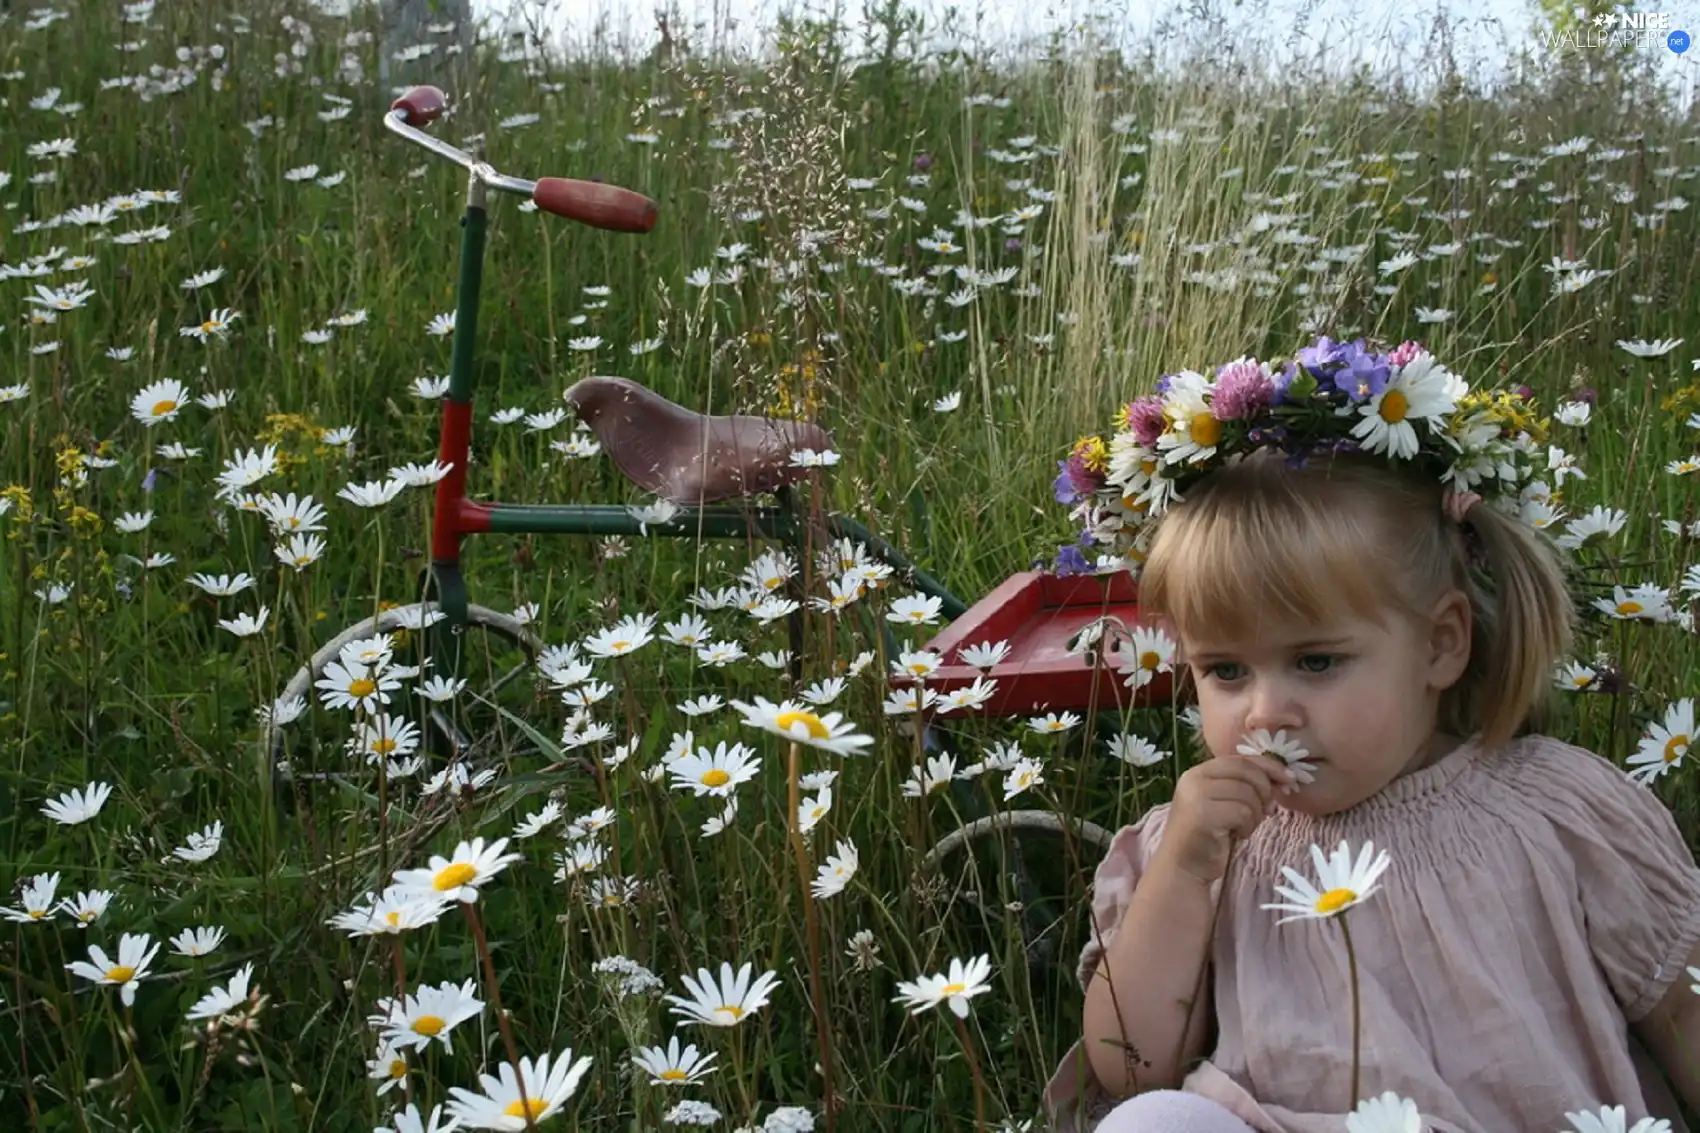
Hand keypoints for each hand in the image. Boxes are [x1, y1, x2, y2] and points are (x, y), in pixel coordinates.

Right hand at [1156, 754, 1296, 886]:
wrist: (1183, 867)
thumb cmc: (1208, 837)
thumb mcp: (1225, 803)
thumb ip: (1244, 786)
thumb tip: (1281, 778)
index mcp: (1199, 772)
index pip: (1241, 759)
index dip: (1268, 766)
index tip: (1289, 778)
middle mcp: (1195, 778)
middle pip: (1247, 773)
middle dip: (1264, 793)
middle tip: (1263, 812)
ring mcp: (1197, 795)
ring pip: (1248, 794)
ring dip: (1254, 815)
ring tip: (1242, 827)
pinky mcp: (1204, 814)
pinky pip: (1243, 812)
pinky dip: (1247, 827)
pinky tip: (1236, 835)